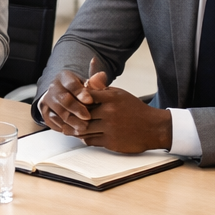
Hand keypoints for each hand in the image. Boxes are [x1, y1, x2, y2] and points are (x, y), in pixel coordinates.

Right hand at [39, 58, 107, 131]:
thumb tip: (101, 76)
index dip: (80, 93)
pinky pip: (53, 122)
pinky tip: (74, 131)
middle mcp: (53, 87)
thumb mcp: (89, 85)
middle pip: (63, 99)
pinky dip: (64, 127)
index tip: (90, 100)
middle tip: (87, 117)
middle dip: (76, 109)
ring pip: (57, 112)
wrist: (66, 98)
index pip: (71, 84)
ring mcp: (47, 100)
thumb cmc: (80, 92)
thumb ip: (96, 82)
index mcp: (64, 77)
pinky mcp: (44, 112)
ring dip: (71, 121)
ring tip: (83, 127)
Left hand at [41, 59, 171, 152]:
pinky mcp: (110, 141)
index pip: (85, 96)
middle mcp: (109, 112)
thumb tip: (90, 73)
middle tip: (62, 117)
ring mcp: (110, 127)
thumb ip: (102, 87)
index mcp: (111, 97)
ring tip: (68, 127)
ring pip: (83, 129)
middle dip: (71, 116)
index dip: (75, 100)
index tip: (69, 102)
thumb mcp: (119, 94)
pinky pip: (90, 140)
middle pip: (81, 114)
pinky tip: (82, 135)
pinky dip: (84, 138)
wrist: (153, 127)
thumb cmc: (134, 109)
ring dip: (75, 129)